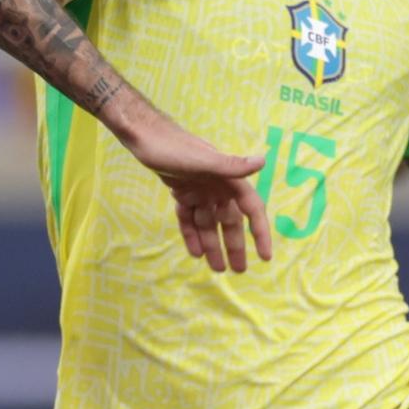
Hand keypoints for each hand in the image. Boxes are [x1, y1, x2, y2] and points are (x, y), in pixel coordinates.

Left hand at [117, 112, 274, 272]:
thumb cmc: (173, 147)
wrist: (144, 137)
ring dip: (212, 245)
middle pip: (229, 222)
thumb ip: (231, 165)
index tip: (265, 256)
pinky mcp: (181, 192)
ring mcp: (199, 190)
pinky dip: (192, 234)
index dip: (260, 232)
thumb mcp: (203, 159)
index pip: (252, 210)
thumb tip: (262, 161)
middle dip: (234, 246)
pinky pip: (189, 218)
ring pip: (208, 224)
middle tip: (238, 271)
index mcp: (228, 179)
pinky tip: (195, 253)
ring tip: (217, 269)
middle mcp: (217, 187)